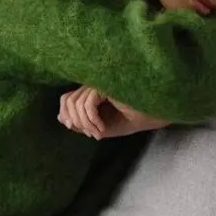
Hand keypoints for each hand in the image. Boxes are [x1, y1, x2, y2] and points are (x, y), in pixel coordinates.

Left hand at [58, 86, 172, 139]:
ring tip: (98, 133)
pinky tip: (101, 129)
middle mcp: (94, 82)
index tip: (84, 131)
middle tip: (91, 134)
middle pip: (67, 100)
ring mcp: (101, 81)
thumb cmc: (132, 118)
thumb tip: (61, 118)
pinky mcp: (107, 83)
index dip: (68, 115)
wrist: (155, 114)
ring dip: (85, 124)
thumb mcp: (101, 126)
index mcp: (92, 90)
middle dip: (75, 122)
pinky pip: (87, 102)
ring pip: (76, 103)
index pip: (66, 98)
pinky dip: (91, 120)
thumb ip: (81, 123)